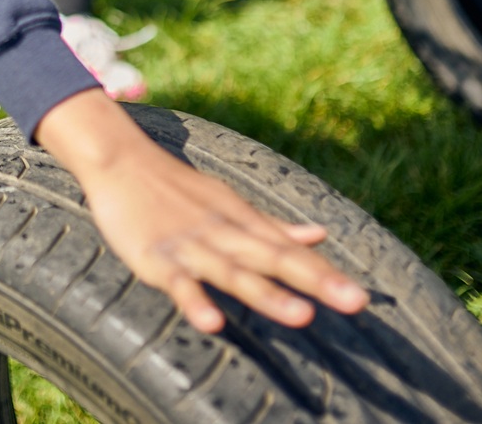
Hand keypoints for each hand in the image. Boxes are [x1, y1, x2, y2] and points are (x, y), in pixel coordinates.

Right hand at [35, 90, 369, 333]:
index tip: (361, 298)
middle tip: (354, 301)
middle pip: (274, 259)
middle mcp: (224, 233)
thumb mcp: (229, 204)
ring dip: (267, 294)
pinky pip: (179, 283)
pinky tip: (213, 322)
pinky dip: (195, 301)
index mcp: (242, 222)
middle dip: (315, 281)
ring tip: (301, 316)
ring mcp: (191, 246)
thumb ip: (272, 227)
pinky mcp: (157, 258)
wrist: (120, 160)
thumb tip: (320, 235)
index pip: (290, 252)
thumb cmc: (177, 189)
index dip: (325, 274)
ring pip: (234, 272)